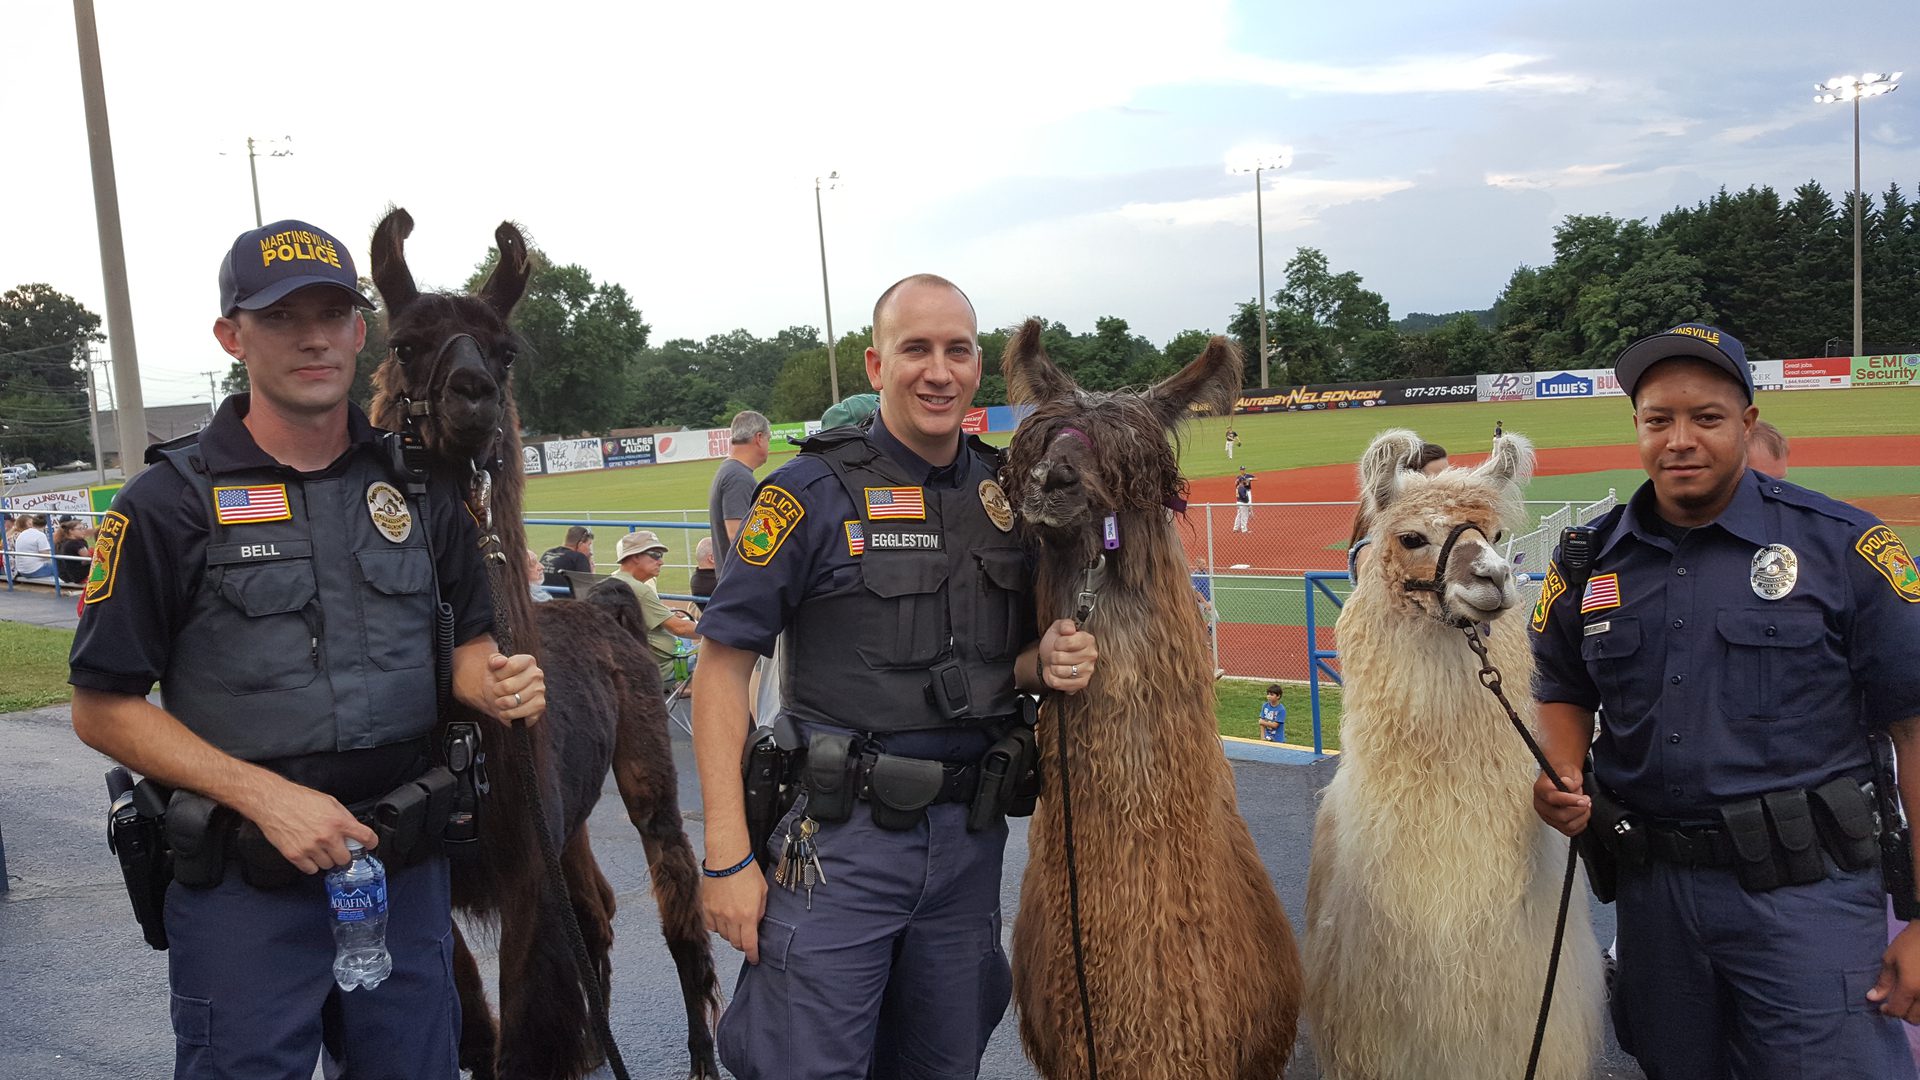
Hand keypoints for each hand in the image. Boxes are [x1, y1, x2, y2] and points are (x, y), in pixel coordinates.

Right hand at [249, 779, 378, 874]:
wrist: (273, 802)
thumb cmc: (299, 799)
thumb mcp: (329, 802)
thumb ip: (344, 817)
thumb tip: (354, 829)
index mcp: (338, 822)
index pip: (365, 838)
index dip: (371, 843)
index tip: (369, 845)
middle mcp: (326, 836)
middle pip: (345, 859)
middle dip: (343, 854)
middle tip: (336, 847)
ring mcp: (310, 848)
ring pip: (328, 866)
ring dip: (326, 859)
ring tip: (319, 847)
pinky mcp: (295, 855)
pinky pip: (311, 870)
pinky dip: (311, 864)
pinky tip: (309, 853)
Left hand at [484, 652, 544, 725]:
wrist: (501, 696)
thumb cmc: (498, 679)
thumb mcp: (492, 666)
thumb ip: (494, 660)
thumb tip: (499, 661)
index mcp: (528, 661)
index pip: (511, 666)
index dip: (498, 674)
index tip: (497, 677)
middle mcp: (537, 674)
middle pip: (508, 686)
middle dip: (497, 691)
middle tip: (497, 691)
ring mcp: (540, 691)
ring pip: (513, 701)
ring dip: (501, 704)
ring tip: (501, 701)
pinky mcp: (539, 706)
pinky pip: (520, 714)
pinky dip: (509, 714)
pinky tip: (507, 711)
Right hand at [701, 856, 768, 963]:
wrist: (727, 857)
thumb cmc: (747, 871)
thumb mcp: (763, 892)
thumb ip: (760, 912)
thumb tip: (756, 925)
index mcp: (747, 915)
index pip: (749, 944)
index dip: (753, 955)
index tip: (754, 959)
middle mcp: (730, 918)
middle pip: (736, 942)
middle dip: (743, 943)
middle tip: (746, 936)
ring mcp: (716, 913)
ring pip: (723, 935)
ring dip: (730, 933)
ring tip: (734, 920)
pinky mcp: (705, 908)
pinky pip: (711, 926)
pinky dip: (717, 925)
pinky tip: (722, 917)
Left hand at [1040, 618, 1097, 693]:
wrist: (1051, 658)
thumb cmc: (1056, 643)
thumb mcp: (1058, 628)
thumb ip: (1064, 624)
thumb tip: (1070, 629)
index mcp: (1088, 639)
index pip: (1068, 642)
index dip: (1057, 643)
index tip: (1057, 643)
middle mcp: (1091, 655)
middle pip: (1061, 657)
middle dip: (1054, 656)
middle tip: (1057, 655)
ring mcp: (1088, 671)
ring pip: (1060, 671)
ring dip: (1053, 667)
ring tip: (1058, 664)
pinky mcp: (1082, 683)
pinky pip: (1059, 683)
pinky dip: (1053, 678)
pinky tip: (1058, 674)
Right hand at [1532, 771, 1589, 836]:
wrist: (1562, 777)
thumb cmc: (1564, 773)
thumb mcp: (1567, 770)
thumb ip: (1569, 778)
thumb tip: (1569, 786)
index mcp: (1540, 789)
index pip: (1552, 798)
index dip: (1569, 801)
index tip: (1583, 800)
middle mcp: (1541, 805)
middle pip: (1560, 816)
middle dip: (1579, 810)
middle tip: (1587, 801)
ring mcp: (1547, 816)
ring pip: (1567, 825)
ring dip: (1581, 817)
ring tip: (1586, 806)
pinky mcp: (1555, 824)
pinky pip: (1570, 831)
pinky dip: (1580, 824)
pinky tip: (1582, 814)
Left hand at [1870, 922, 1919, 1019]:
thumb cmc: (1910, 942)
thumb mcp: (1890, 959)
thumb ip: (1883, 981)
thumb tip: (1872, 998)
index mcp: (1910, 987)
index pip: (1898, 1011)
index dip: (1888, 1011)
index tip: (1883, 1007)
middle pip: (1914, 1018)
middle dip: (1902, 1014)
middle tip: (1896, 1004)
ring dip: (1916, 1013)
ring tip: (1909, 1001)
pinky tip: (1918, 996)